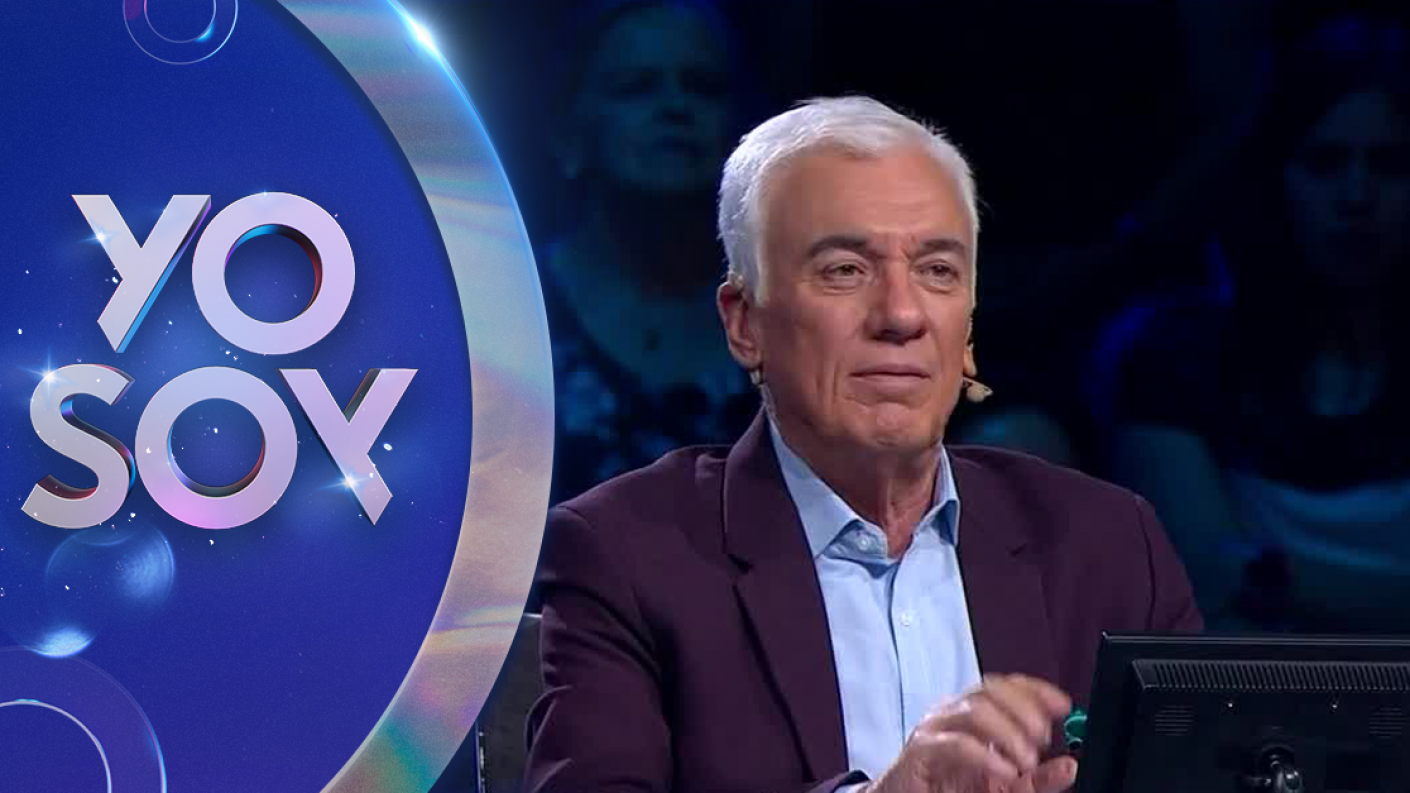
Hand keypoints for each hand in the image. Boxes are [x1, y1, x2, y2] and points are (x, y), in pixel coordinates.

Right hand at [863, 674, 1076, 792]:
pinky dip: (986, 756)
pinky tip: (1004, 771)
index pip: (1006, 686)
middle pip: (992, 690)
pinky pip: (956, 743)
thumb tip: (1069, 767)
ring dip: (1009, 732)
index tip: (1063, 705)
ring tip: (1026, 761)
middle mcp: (952, 714)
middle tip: (1043, 739)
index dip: (1036, 689)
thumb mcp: (1002, 787)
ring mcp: (934, 729)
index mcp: (972, 715)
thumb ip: (1036, 779)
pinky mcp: (921, 751)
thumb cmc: (948, 790)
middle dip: (1025, 709)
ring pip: (976, 710)